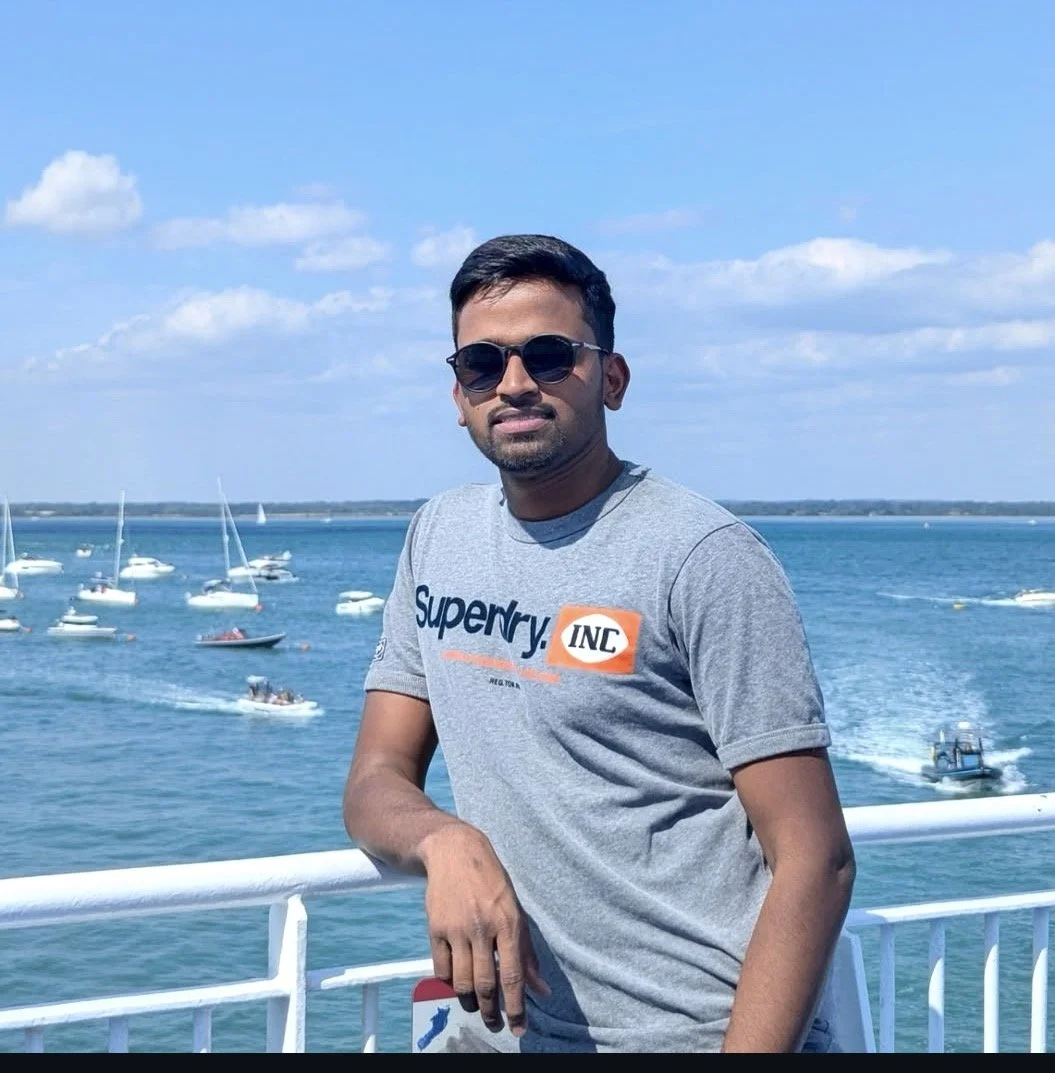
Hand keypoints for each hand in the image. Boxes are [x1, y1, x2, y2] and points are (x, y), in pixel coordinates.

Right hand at [420, 824, 548, 1036]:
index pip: (513, 975)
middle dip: (491, 1013)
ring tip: (477, 1007)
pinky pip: (442, 969)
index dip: (516, 1007)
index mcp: (508, 922)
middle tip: (495, 1025)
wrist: (455, 851)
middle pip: (485, 984)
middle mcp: (483, 927)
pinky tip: (458, 983)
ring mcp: (457, 929)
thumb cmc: (491, 882)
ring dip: (470, 1002)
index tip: (518, 1028)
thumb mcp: (516, 911)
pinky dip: (450, 983)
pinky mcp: (435, 928)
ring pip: (462, 982)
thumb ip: (527, 952)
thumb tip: (541, 990)